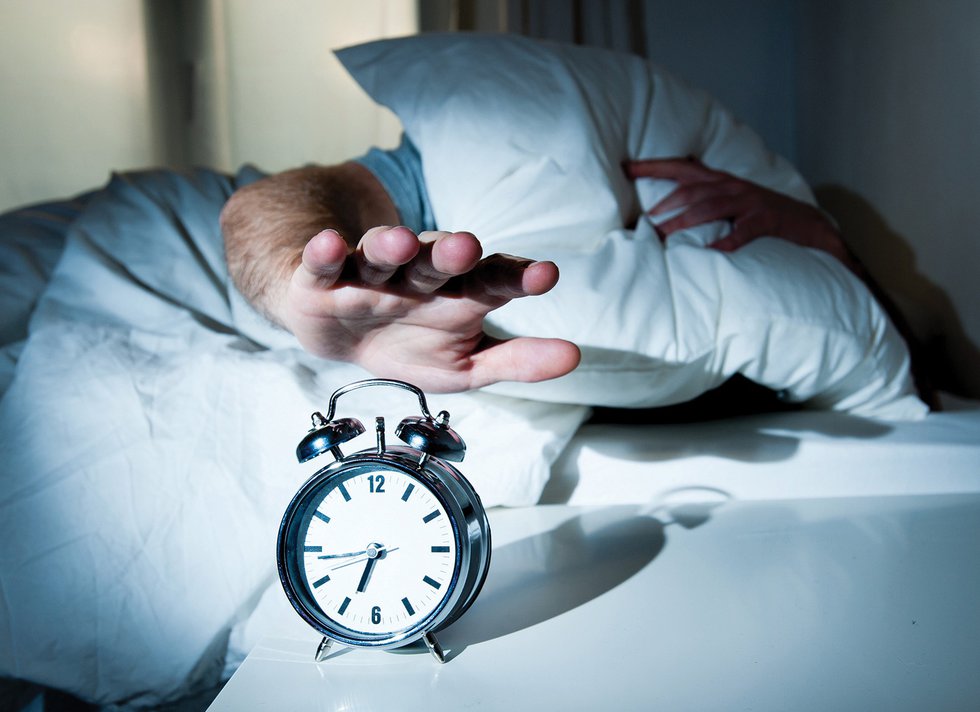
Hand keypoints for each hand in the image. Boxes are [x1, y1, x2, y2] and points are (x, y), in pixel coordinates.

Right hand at [279, 226, 579, 392]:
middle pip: (438, 260)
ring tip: (402, 240)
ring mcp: (370, 274)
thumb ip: (516, 360)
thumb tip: (574, 355)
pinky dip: (324, 253)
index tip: (545, 276)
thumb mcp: (467, 363)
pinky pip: (323, 263)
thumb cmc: (414, 344)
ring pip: (382, 254)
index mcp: (458, 293)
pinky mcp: (324, 279)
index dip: (517, 278)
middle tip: (469, 246)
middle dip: (452, 253)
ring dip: (390, 245)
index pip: (492, 280)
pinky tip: (329, 243)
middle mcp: (418, 275)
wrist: (343, 338)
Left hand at [625, 157, 859, 272]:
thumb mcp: (731, 201)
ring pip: (711, 208)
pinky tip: (710, 253)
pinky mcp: (766, 221)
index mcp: (721, 180)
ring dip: (684, 221)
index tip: (625, 168)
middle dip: (664, 203)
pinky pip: (742, 232)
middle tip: (643, 220)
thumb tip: (663, 210)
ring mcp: (750, 202)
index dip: (653, 166)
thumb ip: (702, 200)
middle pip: (692, 189)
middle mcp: (733, 187)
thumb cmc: (762, 215)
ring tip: (663, 235)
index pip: (682, 167)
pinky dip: (726, 242)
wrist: (810, 224)